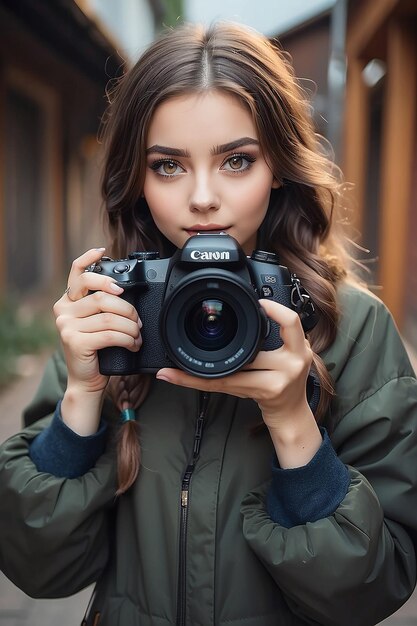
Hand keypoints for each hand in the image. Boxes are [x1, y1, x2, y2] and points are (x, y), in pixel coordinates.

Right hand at [54, 248, 141, 394]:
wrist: (86, 380)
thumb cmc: (96, 351)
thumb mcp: (97, 323)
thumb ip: (102, 306)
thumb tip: (123, 290)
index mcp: (68, 302)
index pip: (76, 273)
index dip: (89, 259)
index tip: (103, 251)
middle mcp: (63, 310)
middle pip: (101, 296)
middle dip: (127, 307)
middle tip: (137, 320)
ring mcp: (66, 325)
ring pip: (109, 316)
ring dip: (130, 326)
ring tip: (137, 335)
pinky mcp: (74, 341)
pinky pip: (109, 333)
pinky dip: (127, 339)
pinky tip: (133, 344)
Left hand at [156, 299, 321, 466]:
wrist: (291, 413)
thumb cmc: (285, 381)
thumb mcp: (291, 353)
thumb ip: (278, 336)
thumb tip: (255, 310)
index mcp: (299, 347)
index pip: (291, 322)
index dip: (275, 310)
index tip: (260, 302)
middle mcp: (292, 362)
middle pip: (255, 346)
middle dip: (230, 342)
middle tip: (208, 332)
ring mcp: (278, 379)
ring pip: (235, 367)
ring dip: (203, 365)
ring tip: (176, 364)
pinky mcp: (265, 392)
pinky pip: (225, 383)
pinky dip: (195, 381)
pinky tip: (177, 376)